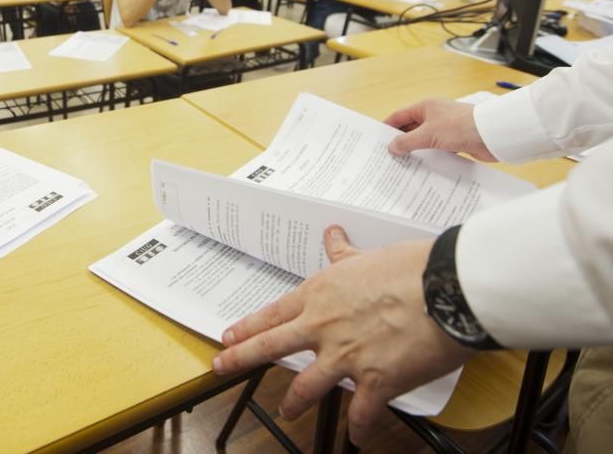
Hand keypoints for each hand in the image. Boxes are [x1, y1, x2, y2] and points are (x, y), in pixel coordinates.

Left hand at [213, 227, 474, 445]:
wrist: (446, 288)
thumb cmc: (412, 267)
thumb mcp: (368, 256)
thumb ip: (344, 254)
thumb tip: (332, 234)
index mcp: (320, 295)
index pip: (273, 314)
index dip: (248, 327)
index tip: (228, 336)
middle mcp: (324, 327)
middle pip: (271, 346)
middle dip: (241, 359)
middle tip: (222, 367)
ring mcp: (346, 357)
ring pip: (306, 387)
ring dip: (295, 402)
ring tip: (287, 412)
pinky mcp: (376, 382)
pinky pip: (361, 414)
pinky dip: (359, 429)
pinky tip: (358, 438)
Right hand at [384, 98, 496, 160]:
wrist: (494, 134)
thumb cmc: (460, 127)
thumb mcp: (428, 134)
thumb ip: (407, 141)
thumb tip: (391, 147)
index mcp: (425, 107)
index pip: (399, 116)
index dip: (387, 128)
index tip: (376, 141)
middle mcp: (434, 115)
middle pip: (410, 128)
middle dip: (399, 141)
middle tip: (386, 156)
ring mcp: (444, 128)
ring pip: (423, 140)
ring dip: (414, 150)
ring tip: (401, 165)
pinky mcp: (455, 140)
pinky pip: (435, 148)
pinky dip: (428, 156)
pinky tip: (421, 168)